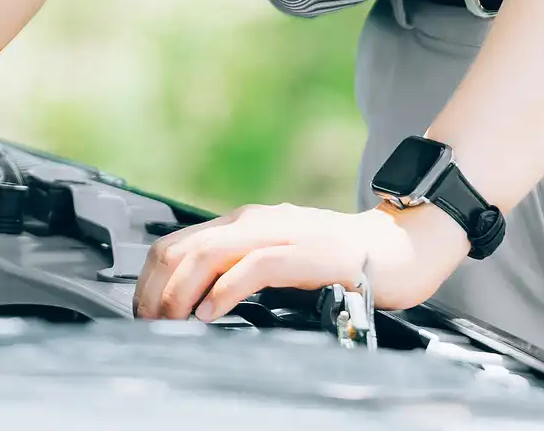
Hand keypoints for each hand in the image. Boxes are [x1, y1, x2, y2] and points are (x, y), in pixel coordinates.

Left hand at [133, 201, 471, 320]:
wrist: (401, 245)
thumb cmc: (337, 256)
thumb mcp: (276, 257)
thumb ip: (237, 268)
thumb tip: (192, 297)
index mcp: (241, 223)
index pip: (174, 245)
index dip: (149, 280)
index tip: (142, 312)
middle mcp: (254, 222)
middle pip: (180, 250)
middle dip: (155, 289)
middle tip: (149, 322)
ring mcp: (281, 234)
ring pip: (208, 255)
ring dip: (180, 292)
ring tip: (171, 320)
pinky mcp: (308, 253)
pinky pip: (254, 267)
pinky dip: (224, 290)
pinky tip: (211, 312)